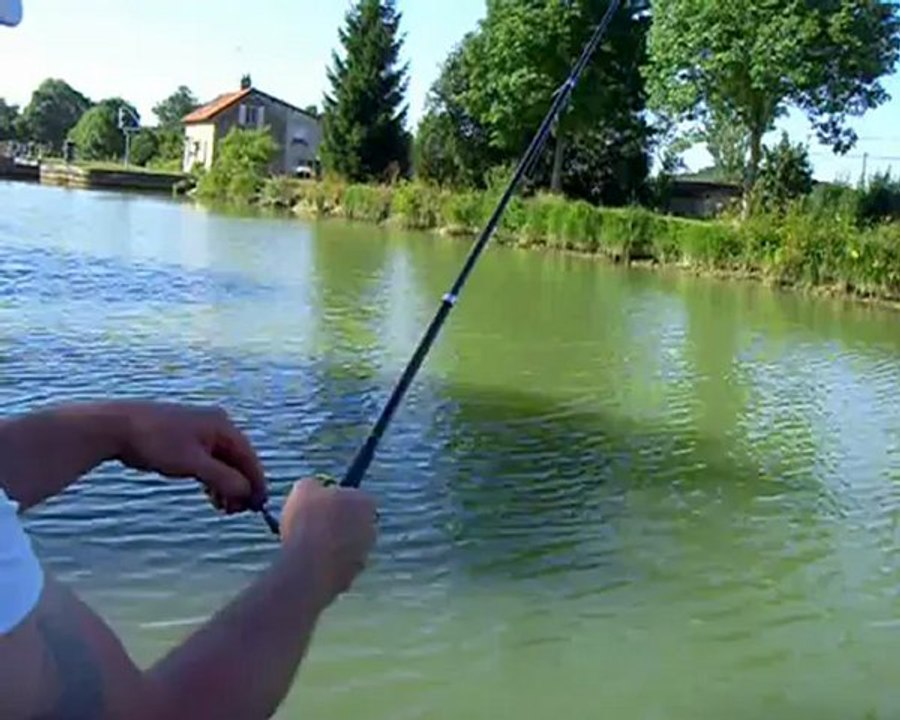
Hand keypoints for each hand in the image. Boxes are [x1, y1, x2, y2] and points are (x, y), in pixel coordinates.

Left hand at [114, 402, 266, 513]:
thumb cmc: (156, 441)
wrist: (116, 427)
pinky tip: (210, 495)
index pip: (249, 457)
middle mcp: (216, 426)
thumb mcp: (193, 463)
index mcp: (222, 426)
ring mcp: (200, 433)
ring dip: (226, 486)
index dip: (256, 482)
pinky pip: (208, 463)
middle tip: (236, 511)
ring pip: (223, 463)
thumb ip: (223, 478)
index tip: (259, 506)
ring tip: (222, 507)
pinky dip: (212, 479)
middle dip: (239, 487)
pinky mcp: (185, 441)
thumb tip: (247, 493)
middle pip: (238, 461)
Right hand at [280, 478, 376, 606]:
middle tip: (307, 521)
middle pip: (350, 520)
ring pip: (342, 544)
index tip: (315, 501)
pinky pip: (333, 565)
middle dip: (332, 520)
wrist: (309, 569)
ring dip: (326, 542)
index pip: (352, 494)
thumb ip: (312, 484)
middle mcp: (371, 528)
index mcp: (366, 502)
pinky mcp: (351, 577)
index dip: (332, 497)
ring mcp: (363, 555)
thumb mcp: (303, 488)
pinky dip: (321, 563)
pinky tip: (303, 561)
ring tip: (300, 542)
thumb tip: (313, 487)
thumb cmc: (308, 522)